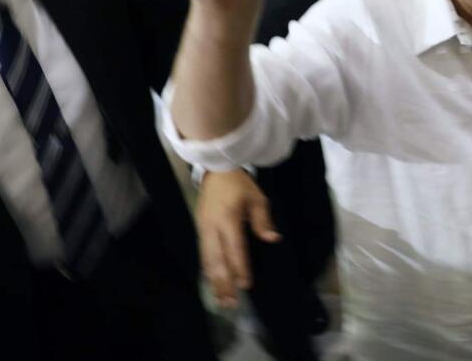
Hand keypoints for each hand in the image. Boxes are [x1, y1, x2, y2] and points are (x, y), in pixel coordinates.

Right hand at [196, 169, 280, 307]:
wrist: (216, 170)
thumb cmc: (239, 184)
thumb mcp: (256, 198)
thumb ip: (262, 220)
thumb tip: (272, 238)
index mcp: (228, 219)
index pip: (235, 249)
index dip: (240, 268)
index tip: (246, 285)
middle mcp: (212, 227)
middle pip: (217, 260)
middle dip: (224, 283)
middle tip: (231, 302)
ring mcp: (203, 229)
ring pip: (207, 260)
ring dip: (214, 280)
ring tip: (220, 299)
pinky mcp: (199, 229)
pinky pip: (202, 254)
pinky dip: (207, 270)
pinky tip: (212, 282)